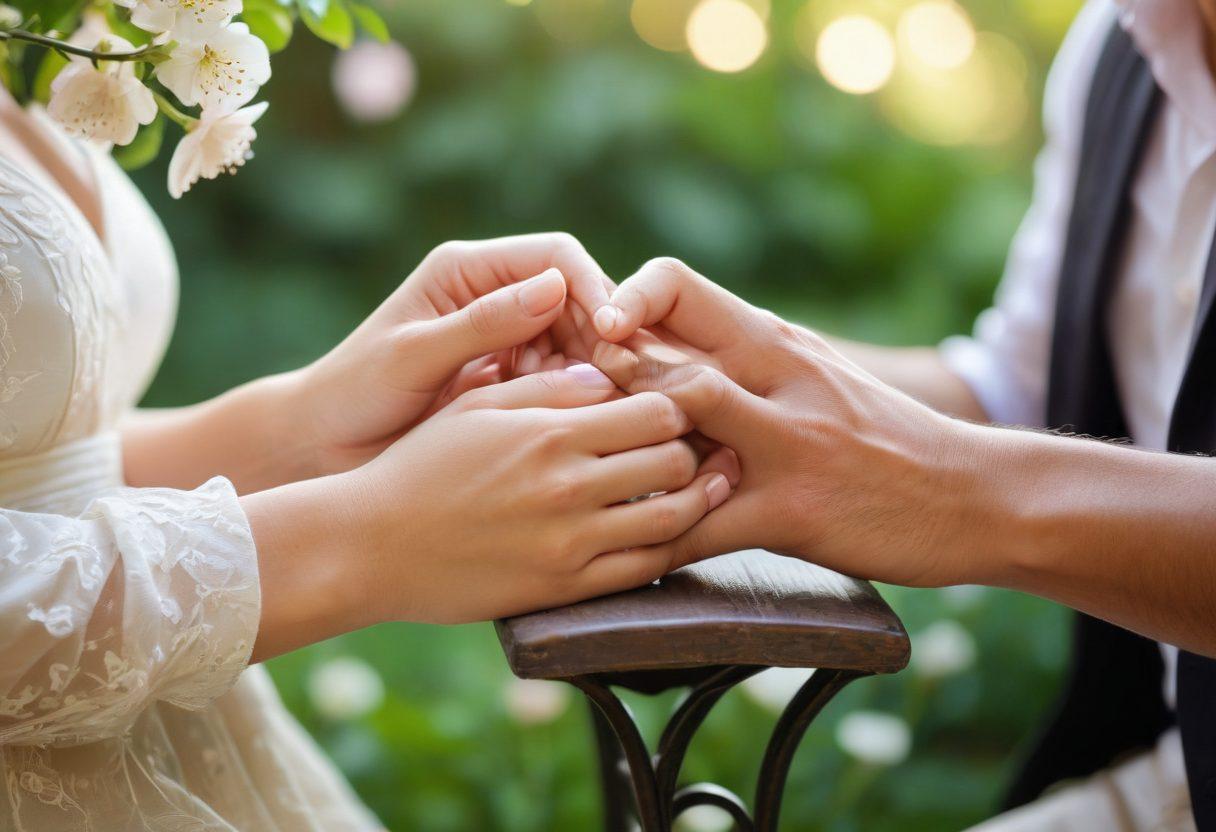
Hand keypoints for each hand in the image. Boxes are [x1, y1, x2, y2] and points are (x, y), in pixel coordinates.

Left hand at [289, 233, 616, 476]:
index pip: (555, 257)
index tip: (612, 330)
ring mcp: (506, 340)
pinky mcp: (512, 381)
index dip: (592, 286)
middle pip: (577, 300)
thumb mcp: (413, 356)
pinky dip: (577, 399)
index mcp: (467, 270)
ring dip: (592, 370)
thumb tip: (556, 288)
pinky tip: (579, 423)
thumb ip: (481, 324)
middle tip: (619, 380)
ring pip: (577, 343)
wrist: (324, 447)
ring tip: (595, 406)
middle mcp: (493, 296)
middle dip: (601, 335)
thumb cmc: (354, 394)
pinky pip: (562, 381)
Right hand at [330, 364, 732, 625]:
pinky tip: (671, 534)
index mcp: (551, 431)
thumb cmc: (420, 466)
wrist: (370, 546)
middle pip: (676, 460)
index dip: (679, 404)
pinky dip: (668, 549)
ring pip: (672, 519)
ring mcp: (570, 543)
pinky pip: (641, 570)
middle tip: (702, 446)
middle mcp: (569, 486)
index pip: (657, 410)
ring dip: (697, 500)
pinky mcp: (563, 589)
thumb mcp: (479, 406)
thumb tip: (612, 376)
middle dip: (695, 449)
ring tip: (704, 488)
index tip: (678, 406)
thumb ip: (550, 388)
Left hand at [589, 258, 978, 587]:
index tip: (592, 334)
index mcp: (774, 340)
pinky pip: (701, 526)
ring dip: (618, 444)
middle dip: (597, 376)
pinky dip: (651, 543)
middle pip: (661, 347)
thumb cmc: (885, 440)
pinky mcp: (794, 511)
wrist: (973, 494)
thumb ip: (745, 367)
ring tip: (573, 474)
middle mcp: (776, 377)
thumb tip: (662, 362)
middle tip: (550, 406)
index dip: (621, 300)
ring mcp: (786, 442)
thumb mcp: (816, 381)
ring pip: (679, 416)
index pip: (678, 284)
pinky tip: (614, 558)